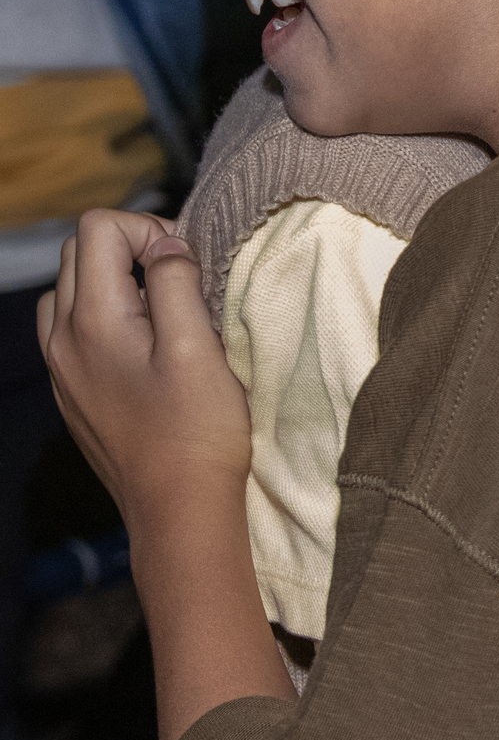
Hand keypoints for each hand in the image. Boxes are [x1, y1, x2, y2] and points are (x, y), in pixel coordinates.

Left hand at [37, 209, 250, 524]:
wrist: (178, 511)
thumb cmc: (196, 432)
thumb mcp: (196, 346)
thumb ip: (175, 282)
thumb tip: (165, 244)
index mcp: (92, 321)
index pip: (99, 227)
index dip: (148, 230)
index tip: (186, 264)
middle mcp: (63, 340)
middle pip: (79, 251)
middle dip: (131, 250)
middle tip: (181, 283)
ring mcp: (62, 369)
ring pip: (70, 288)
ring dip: (113, 281)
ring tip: (161, 312)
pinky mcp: (72, 393)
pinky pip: (72, 328)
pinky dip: (104, 316)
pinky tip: (144, 347)